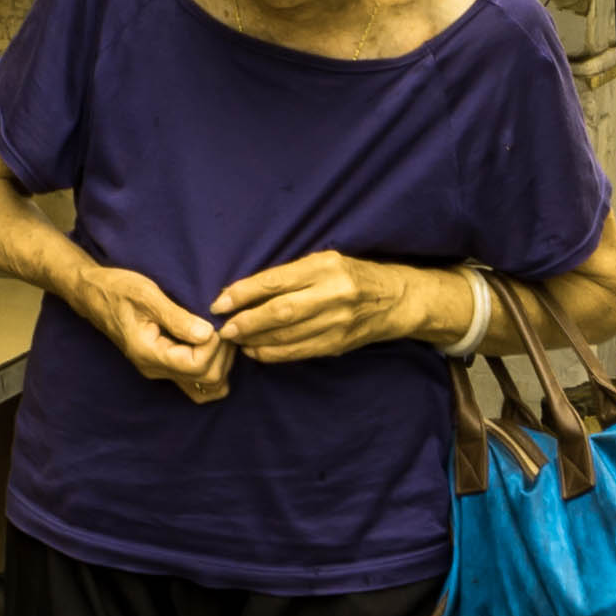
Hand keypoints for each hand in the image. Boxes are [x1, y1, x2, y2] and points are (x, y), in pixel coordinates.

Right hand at [65, 259, 234, 400]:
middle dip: (223, 354)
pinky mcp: (166, 366)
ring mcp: (161, 370)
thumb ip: (177, 317)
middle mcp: (156, 369)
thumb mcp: (147, 295)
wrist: (95, 295)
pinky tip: (213, 344)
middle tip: (221, 326)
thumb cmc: (118, 289)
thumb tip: (207, 335)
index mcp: (149, 353)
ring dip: (221, 363)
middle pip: (207, 381)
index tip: (213, 321)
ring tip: (219, 334)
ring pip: (206, 387)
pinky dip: (213, 367)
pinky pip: (197, 381)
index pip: (197, 366)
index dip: (214, 345)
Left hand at [211, 250, 454, 366]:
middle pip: (279, 312)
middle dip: (246, 322)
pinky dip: (273, 354)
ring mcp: (337, 322)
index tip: (219, 302)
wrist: (395, 300)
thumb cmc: (351, 275)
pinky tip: (256, 352)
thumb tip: (242, 292)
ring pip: (287, 335)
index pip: (276, 281)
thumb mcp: (324, 262)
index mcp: (324, 266)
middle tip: (223, 329)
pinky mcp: (339, 344)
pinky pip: (299, 352)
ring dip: (255, 341)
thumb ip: (289, 275)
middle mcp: (332, 294)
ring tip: (235, 341)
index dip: (243, 293)